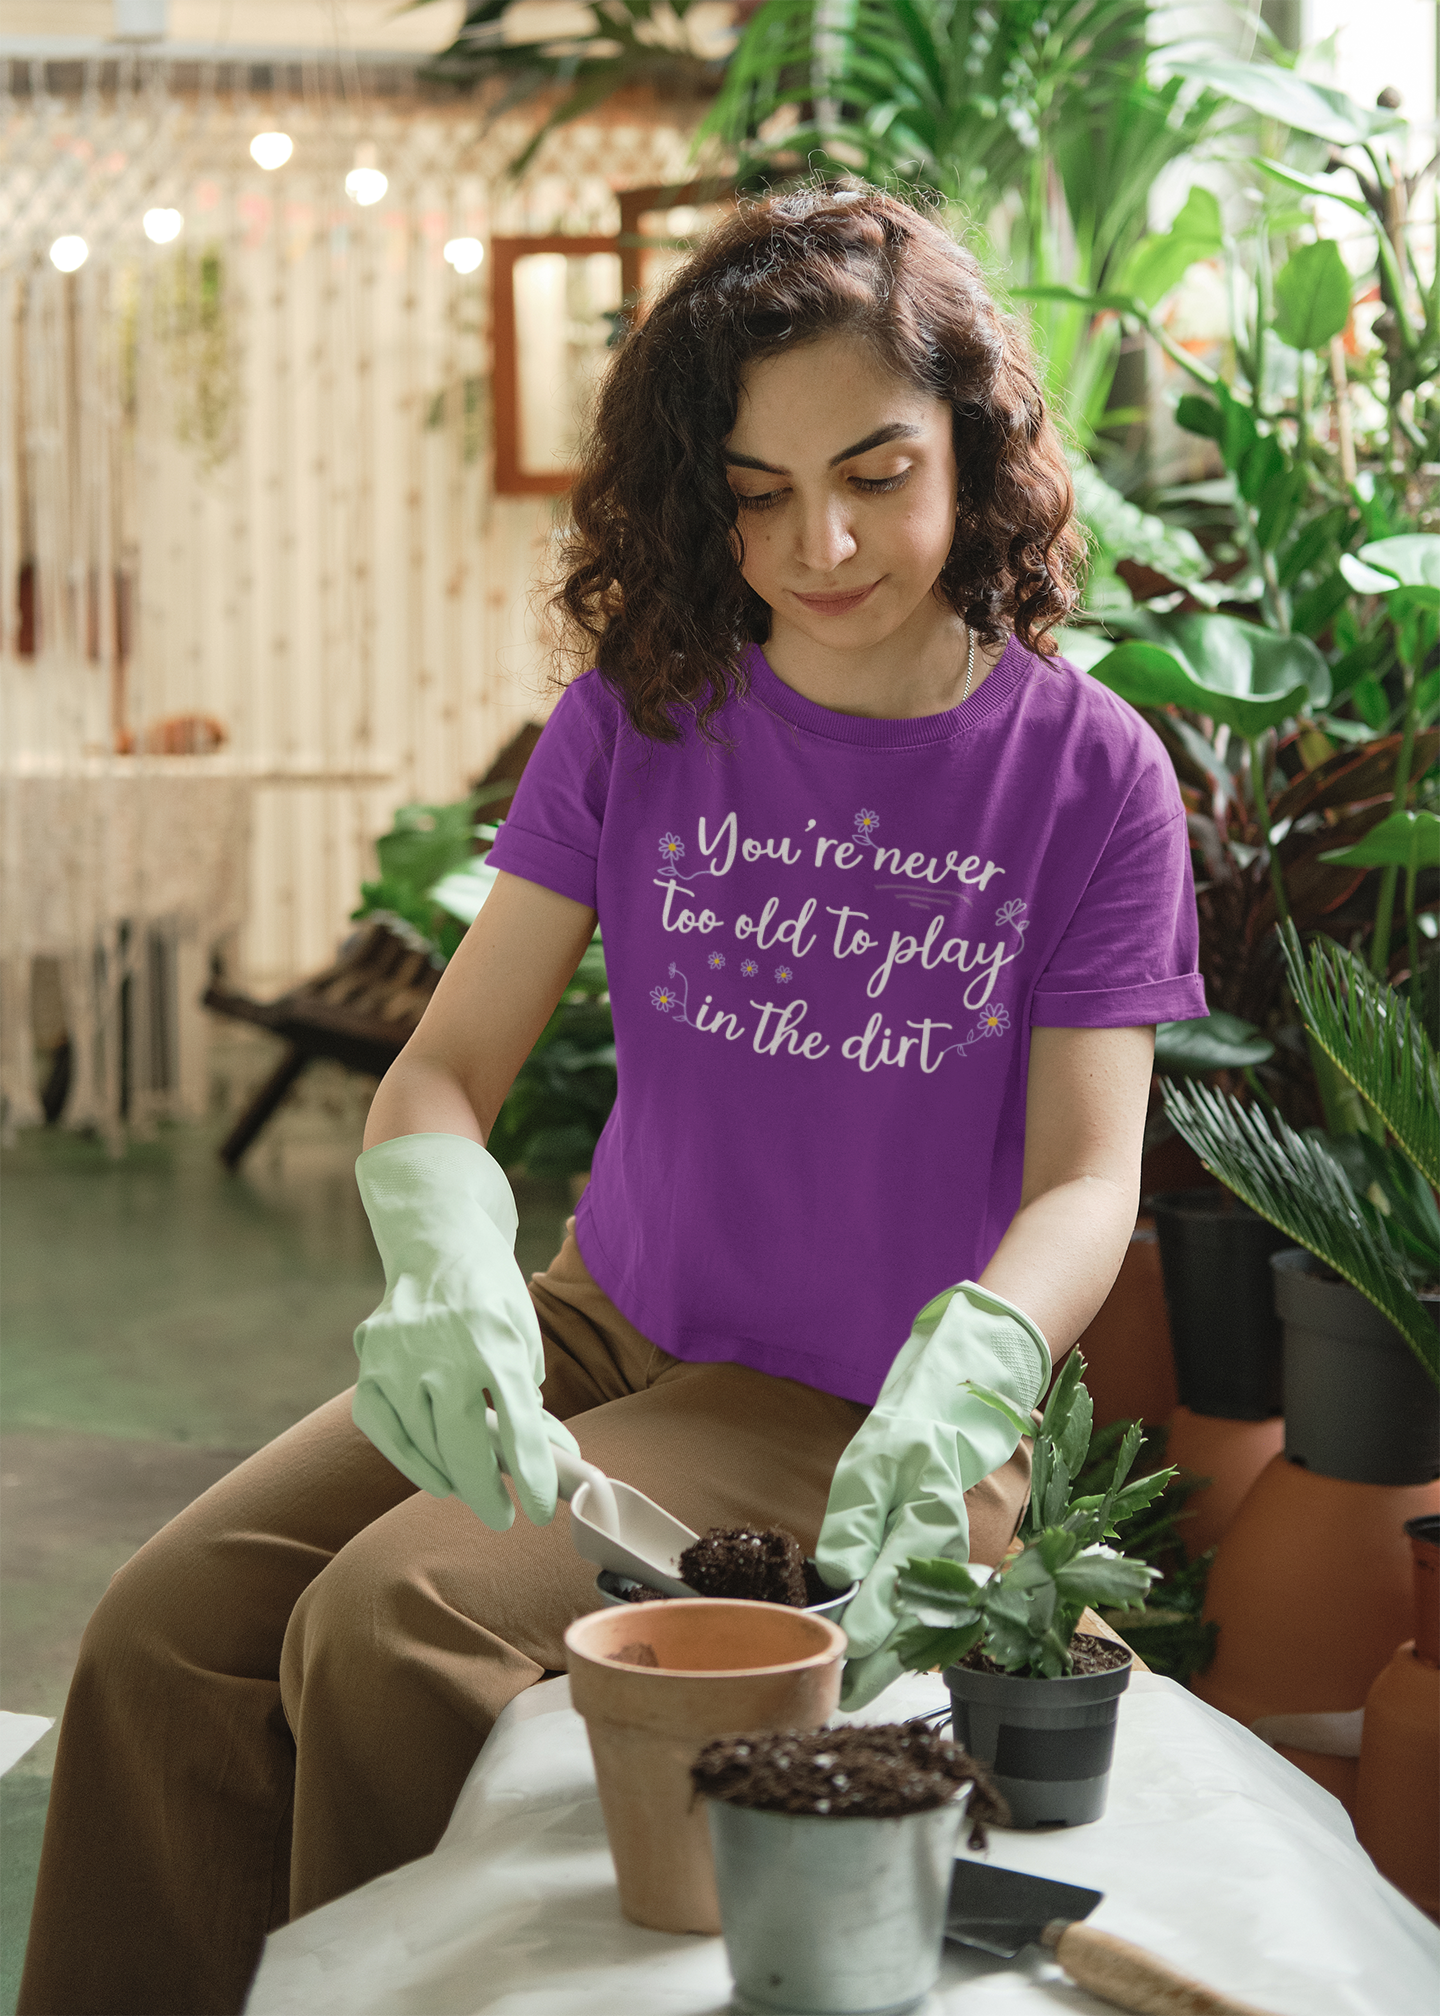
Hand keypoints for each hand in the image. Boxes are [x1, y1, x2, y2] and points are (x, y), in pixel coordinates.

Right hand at [353, 1132, 579, 1528]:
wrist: (435, 1237)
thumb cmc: (491, 1293)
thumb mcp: (524, 1336)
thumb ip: (528, 1398)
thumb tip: (542, 1460)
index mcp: (493, 1338)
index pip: (516, 1423)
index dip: (531, 1473)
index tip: (540, 1510)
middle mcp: (441, 1350)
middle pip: (463, 1445)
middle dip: (486, 1492)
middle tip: (502, 1518)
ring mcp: (396, 1357)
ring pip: (423, 1444)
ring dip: (452, 1478)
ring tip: (474, 1491)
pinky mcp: (368, 1363)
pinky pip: (385, 1431)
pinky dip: (409, 1460)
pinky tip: (435, 1475)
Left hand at [817, 1281, 1048, 1707]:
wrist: (957, 1411)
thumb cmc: (909, 1433)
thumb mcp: (869, 1464)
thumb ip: (854, 1521)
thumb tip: (840, 1576)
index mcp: (930, 1519)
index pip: (894, 1586)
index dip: (864, 1629)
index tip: (838, 1658)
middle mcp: (953, 1550)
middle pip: (913, 1621)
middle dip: (875, 1665)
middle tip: (835, 1699)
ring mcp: (959, 1561)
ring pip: (924, 1621)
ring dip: (889, 1658)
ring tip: (848, 1690)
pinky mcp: (955, 1564)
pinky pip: (931, 1609)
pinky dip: (904, 1637)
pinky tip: (874, 1657)